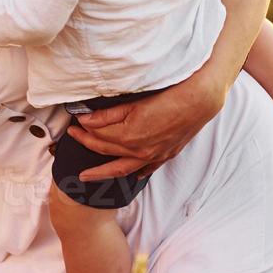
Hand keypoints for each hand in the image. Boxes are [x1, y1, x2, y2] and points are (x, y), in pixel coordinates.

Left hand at [63, 69, 226, 180]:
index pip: (98, 135)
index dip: (83, 129)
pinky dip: (134, 172)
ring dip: (102, 172)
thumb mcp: (133, 102)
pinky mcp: (165, 155)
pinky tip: (129, 175)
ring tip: (86, 176)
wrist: (199, 101)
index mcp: (128, 136)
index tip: (73, 123)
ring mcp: (152, 156)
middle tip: (72, 137)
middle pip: (105, 150)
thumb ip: (107, 115)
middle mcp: (139, 151)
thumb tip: (85, 120)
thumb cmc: (169, 97)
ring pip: (121, 168)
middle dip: (86, 143)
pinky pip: (145, 170)